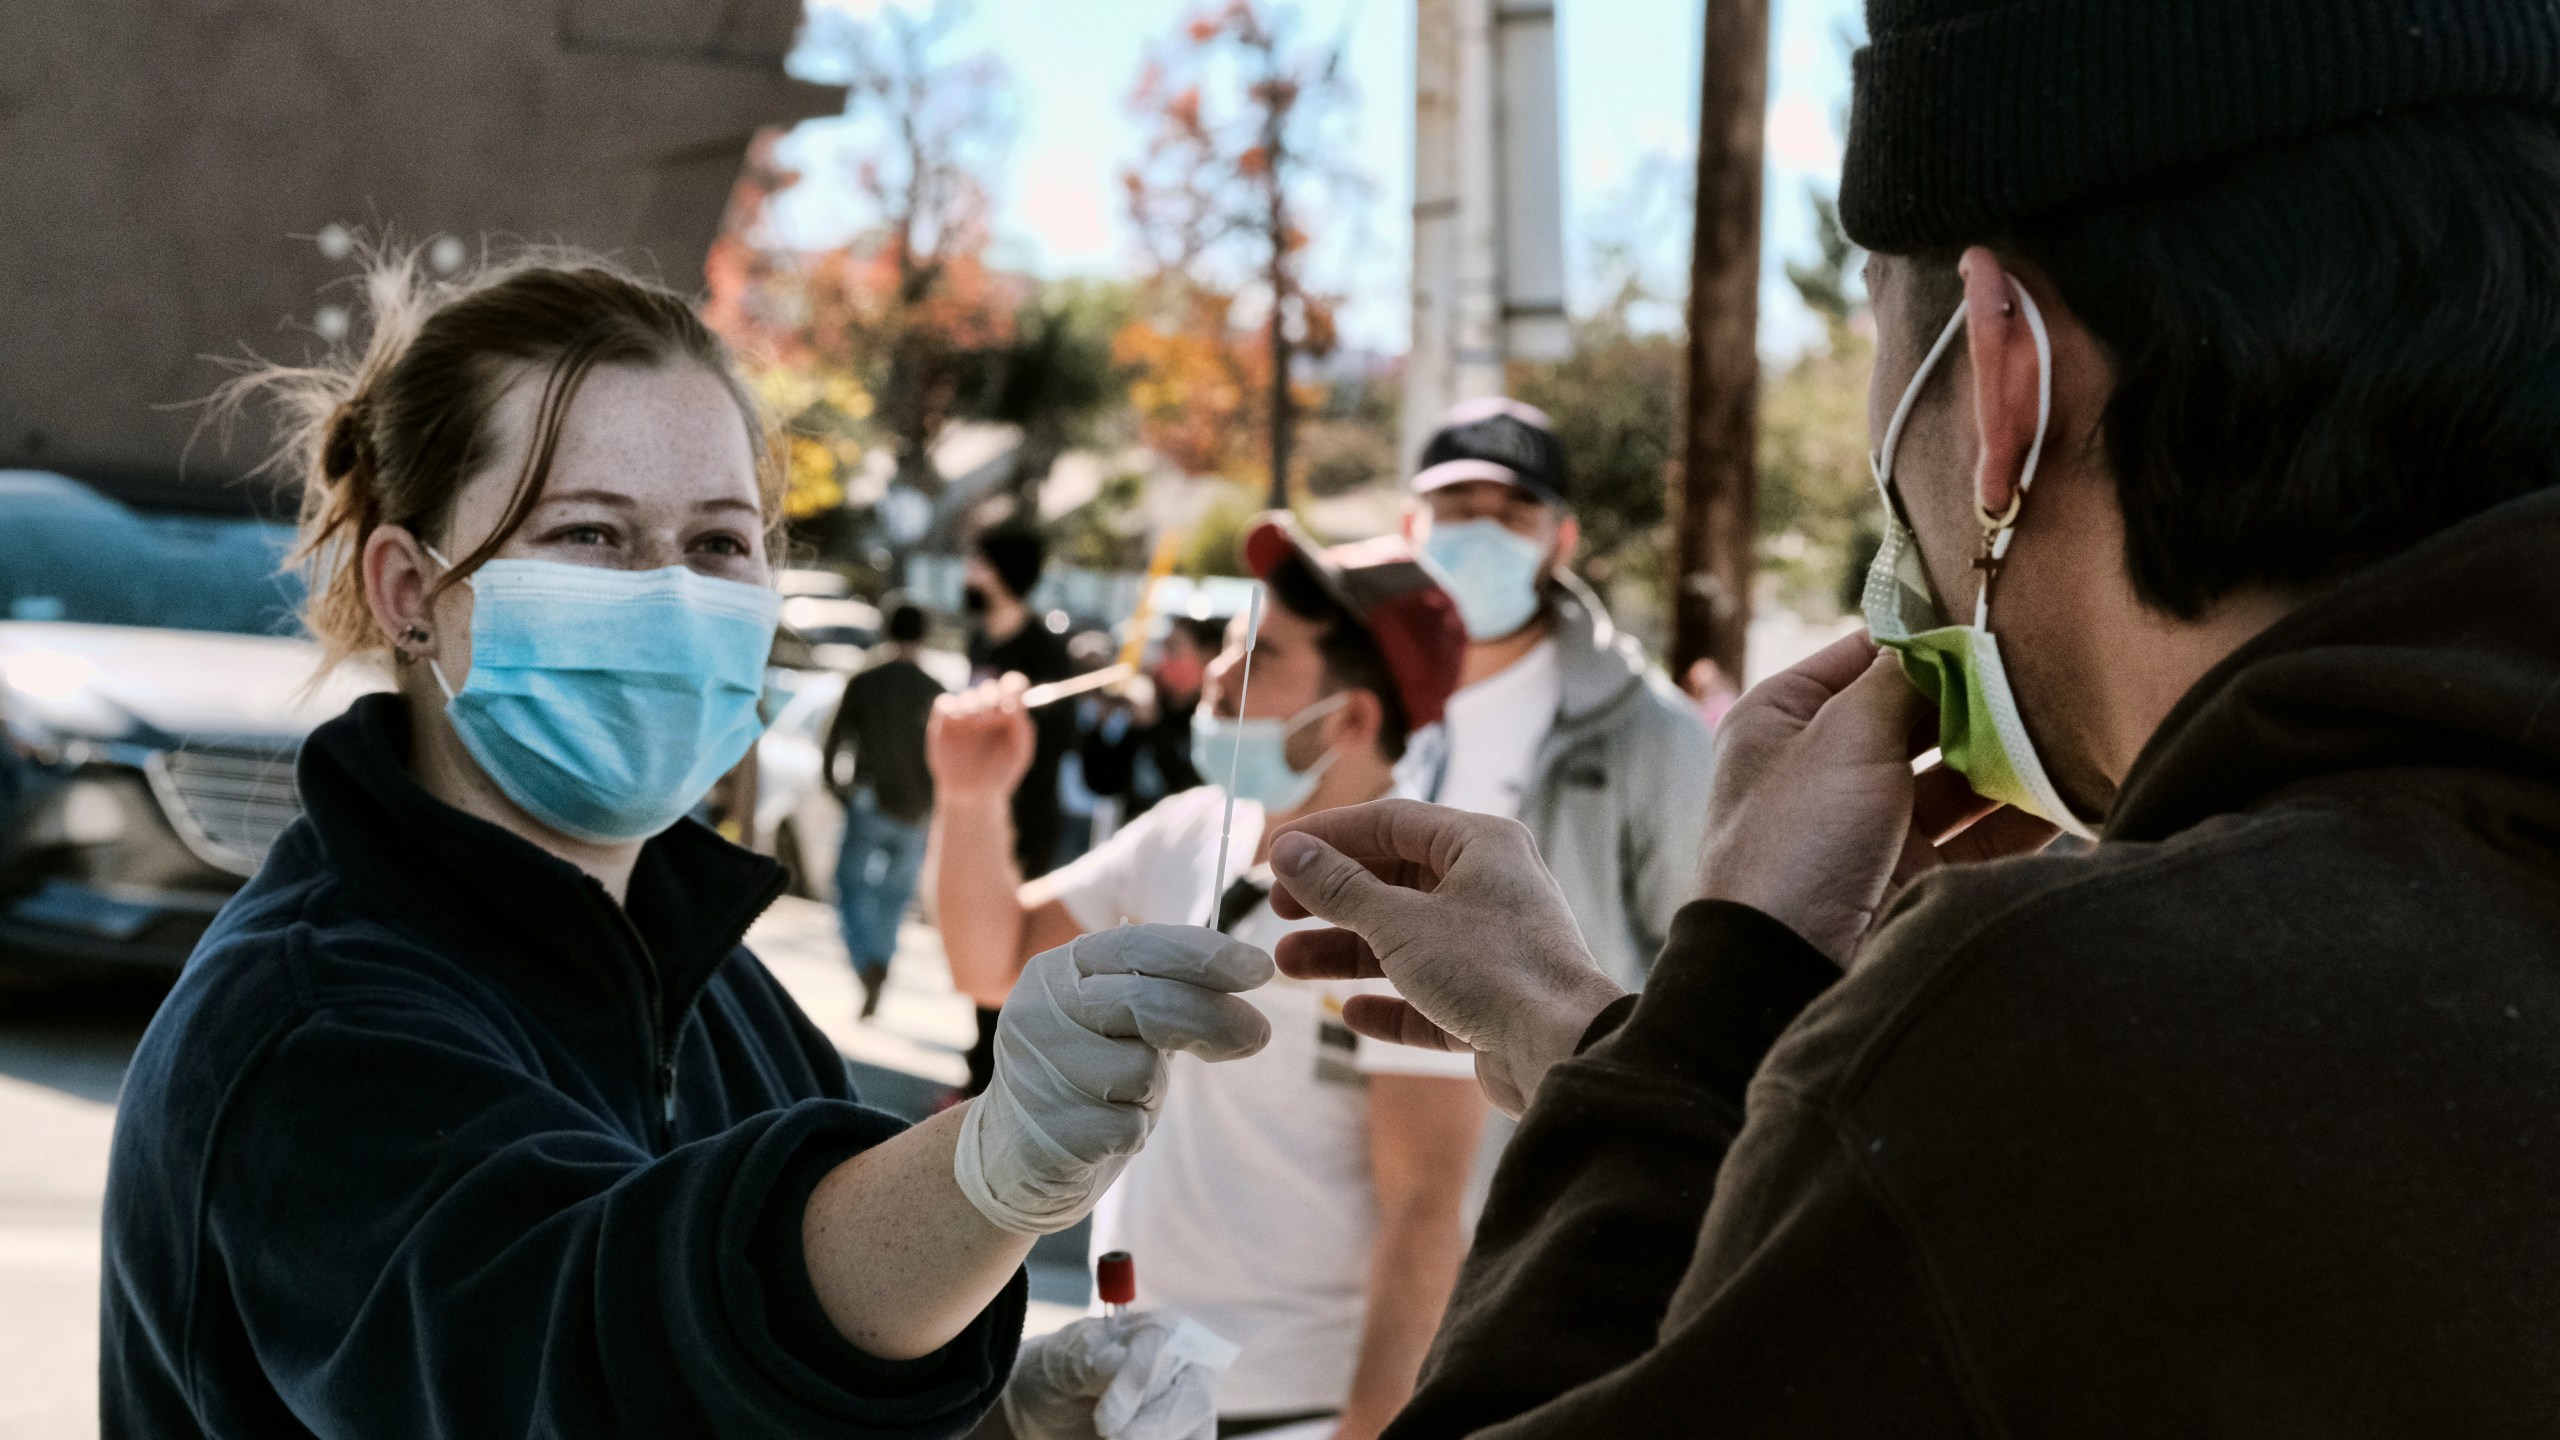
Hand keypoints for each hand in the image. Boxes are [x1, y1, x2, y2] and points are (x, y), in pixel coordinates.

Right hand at [929, 676, 1038, 801]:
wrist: (973, 793)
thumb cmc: (1000, 772)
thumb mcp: (1019, 751)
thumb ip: (1021, 725)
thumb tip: (1013, 703)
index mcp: (1009, 711)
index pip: (1013, 684)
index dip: (1013, 687)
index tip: (1012, 700)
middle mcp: (987, 708)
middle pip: (990, 687)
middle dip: (992, 699)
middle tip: (992, 716)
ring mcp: (964, 713)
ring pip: (968, 695)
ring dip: (973, 707)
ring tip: (976, 725)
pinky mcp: (943, 720)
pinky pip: (945, 702)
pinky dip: (952, 708)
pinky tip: (959, 723)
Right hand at [955, 925, 1273, 1234]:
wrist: (1015, 1153)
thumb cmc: (1085, 1073)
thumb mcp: (1116, 1019)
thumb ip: (1165, 992)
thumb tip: (1247, 973)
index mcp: (1058, 970)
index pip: (1138, 945)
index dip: (1204, 954)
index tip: (1261, 969)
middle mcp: (1040, 1009)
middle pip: (1148, 1003)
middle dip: (1213, 1018)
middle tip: (1259, 1033)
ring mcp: (1038, 1069)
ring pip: (1141, 1071)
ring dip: (1151, 1090)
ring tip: (1119, 1098)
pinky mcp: (1049, 1128)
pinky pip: (1128, 1126)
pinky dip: (1132, 1131)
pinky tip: (1100, 1131)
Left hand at [992, 1312, 1238, 1439]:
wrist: (1043, 1409)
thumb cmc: (1054, 1371)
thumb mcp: (1062, 1361)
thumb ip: (1091, 1357)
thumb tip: (1118, 1356)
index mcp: (1159, 1331)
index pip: (1164, 1353)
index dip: (1137, 1388)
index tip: (1106, 1425)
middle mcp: (1185, 1365)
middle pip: (1189, 1399)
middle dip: (1151, 1429)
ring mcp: (1187, 1406)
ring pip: (1191, 1429)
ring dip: (1155, 1438)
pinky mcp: (1184, 1435)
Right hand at [1265, 803, 1623, 1117]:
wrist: (1563, 1051)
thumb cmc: (1491, 969)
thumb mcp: (1400, 921)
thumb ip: (1339, 887)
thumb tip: (1289, 851)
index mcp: (1481, 846)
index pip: (1390, 823)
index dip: (1329, 835)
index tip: (1276, 854)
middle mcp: (1491, 888)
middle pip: (1395, 881)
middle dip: (1332, 899)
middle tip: (1277, 910)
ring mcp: (1493, 948)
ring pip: (1406, 940)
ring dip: (1347, 952)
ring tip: (1289, 965)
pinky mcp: (1492, 1003)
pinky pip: (1429, 994)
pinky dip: (1390, 1001)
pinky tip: (1353, 1014)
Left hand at [1697, 632, 2057, 968]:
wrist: (1787, 969)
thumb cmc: (1798, 839)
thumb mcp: (1843, 736)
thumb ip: (1899, 681)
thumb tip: (1944, 635)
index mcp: (1782, 720)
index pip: (1865, 657)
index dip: (1927, 639)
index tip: (1995, 620)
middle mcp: (1825, 767)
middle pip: (1919, 715)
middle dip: (1978, 699)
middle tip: (2051, 673)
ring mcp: (1872, 824)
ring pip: (1955, 775)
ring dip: (2007, 756)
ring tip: (2070, 727)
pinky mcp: (1914, 877)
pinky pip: (1980, 834)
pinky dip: (2023, 813)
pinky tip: (2069, 788)